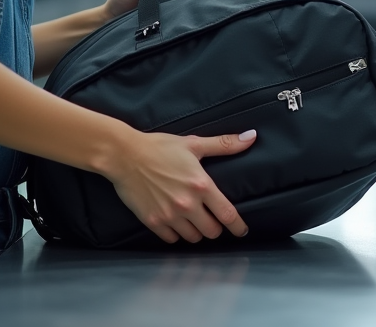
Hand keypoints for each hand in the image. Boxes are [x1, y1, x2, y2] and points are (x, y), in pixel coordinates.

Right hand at [105, 128, 255, 243]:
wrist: (124, 155)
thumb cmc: (159, 147)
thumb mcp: (193, 143)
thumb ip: (224, 144)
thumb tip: (251, 137)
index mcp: (201, 185)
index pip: (227, 214)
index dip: (238, 226)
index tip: (241, 231)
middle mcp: (188, 204)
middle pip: (212, 232)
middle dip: (214, 227)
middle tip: (210, 219)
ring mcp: (169, 215)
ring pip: (193, 238)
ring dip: (195, 231)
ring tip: (192, 221)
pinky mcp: (153, 222)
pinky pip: (171, 239)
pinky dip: (175, 234)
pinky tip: (174, 223)